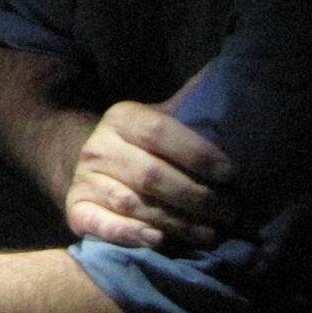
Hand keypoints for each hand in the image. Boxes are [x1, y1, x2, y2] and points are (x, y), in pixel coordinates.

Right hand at [64, 98, 235, 250]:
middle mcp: (99, 146)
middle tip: (230, 213)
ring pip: (134, 204)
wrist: (91, 164)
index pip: (159, 131)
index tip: (231, 175)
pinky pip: (101, 224)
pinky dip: (128, 234)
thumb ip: (192, 104)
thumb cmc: (144, 146)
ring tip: (211, 234)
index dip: (197, 154)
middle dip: (197, 197)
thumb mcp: (161, 118)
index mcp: (122, 118)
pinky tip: (158, 240)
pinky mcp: (76, 210)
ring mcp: (85, 179)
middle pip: (151, 175)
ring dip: (177, 223)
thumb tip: (235, 73)